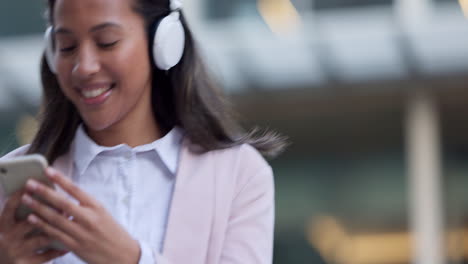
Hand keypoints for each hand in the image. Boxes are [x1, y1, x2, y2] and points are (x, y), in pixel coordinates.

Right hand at [0, 190, 66, 263]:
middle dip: (49, 212)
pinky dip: (59, 249)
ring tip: (71, 221)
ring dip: (57, 229)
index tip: (37, 184)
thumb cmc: (11, 239)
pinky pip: (46, 255)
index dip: (23, 194)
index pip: (11, 206)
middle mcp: (8, 237)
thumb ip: (22, 212)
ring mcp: (17, 250)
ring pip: (41, 238)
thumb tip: (43, 191)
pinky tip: (69, 244)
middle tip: (64, 204)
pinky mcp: (26, 263)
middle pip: (30, 221)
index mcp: (3, 224)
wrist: (2, 263)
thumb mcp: (10, 225)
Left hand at [21, 167, 140, 263]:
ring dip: (38, 207)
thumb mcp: (103, 214)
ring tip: (26, 199)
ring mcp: (81, 233)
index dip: (60, 179)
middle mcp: (89, 218)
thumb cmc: (113, 233)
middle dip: (44, 192)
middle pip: (62, 203)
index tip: (48, 170)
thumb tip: (67, 195)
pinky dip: (42, 225)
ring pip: (55, 218)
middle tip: (30, 184)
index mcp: (97, 207)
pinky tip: (32, 218)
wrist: (123, 254)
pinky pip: (55, 234)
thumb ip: (86, 206)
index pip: (76, 189)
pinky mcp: (75, 246)